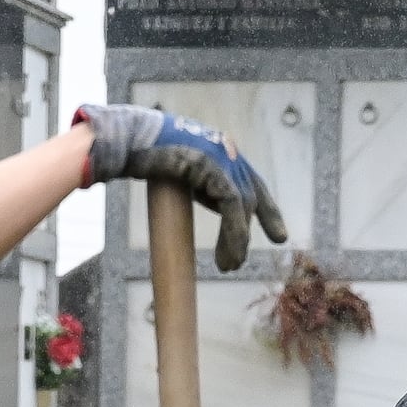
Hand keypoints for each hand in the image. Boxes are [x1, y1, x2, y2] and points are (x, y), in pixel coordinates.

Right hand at [75, 104, 289, 272]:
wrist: (128, 140)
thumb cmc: (143, 156)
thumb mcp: (182, 172)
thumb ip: (204, 186)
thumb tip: (219, 209)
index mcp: (222, 149)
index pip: (252, 182)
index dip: (267, 210)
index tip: (278, 235)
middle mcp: (227, 150)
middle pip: (252, 193)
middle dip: (253, 228)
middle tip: (237, 262)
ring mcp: (222, 155)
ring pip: (243, 205)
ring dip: (238, 241)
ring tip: (229, 266)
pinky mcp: (213, 165)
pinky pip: (232, 206)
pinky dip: (234, 234)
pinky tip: (230, 255)